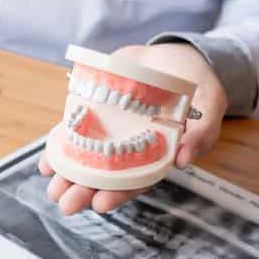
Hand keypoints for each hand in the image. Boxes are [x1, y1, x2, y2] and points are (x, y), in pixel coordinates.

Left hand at [39, 43, 227, 214]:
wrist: (171, 54)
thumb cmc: (196, 84)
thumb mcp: (211, 104)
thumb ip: (202, 133)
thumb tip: (182, 161)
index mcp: (157, 153)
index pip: (137, 180)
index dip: (119, 193)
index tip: (101, 204)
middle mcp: (130, 147)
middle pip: (106, 175)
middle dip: (84, 191)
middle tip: (66, 204)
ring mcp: (110, 130)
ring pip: (86, 158)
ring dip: (68, 175)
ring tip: (52, 187)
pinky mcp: (95, 112)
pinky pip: (74, 133)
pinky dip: (60, 146)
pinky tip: (47, 162)